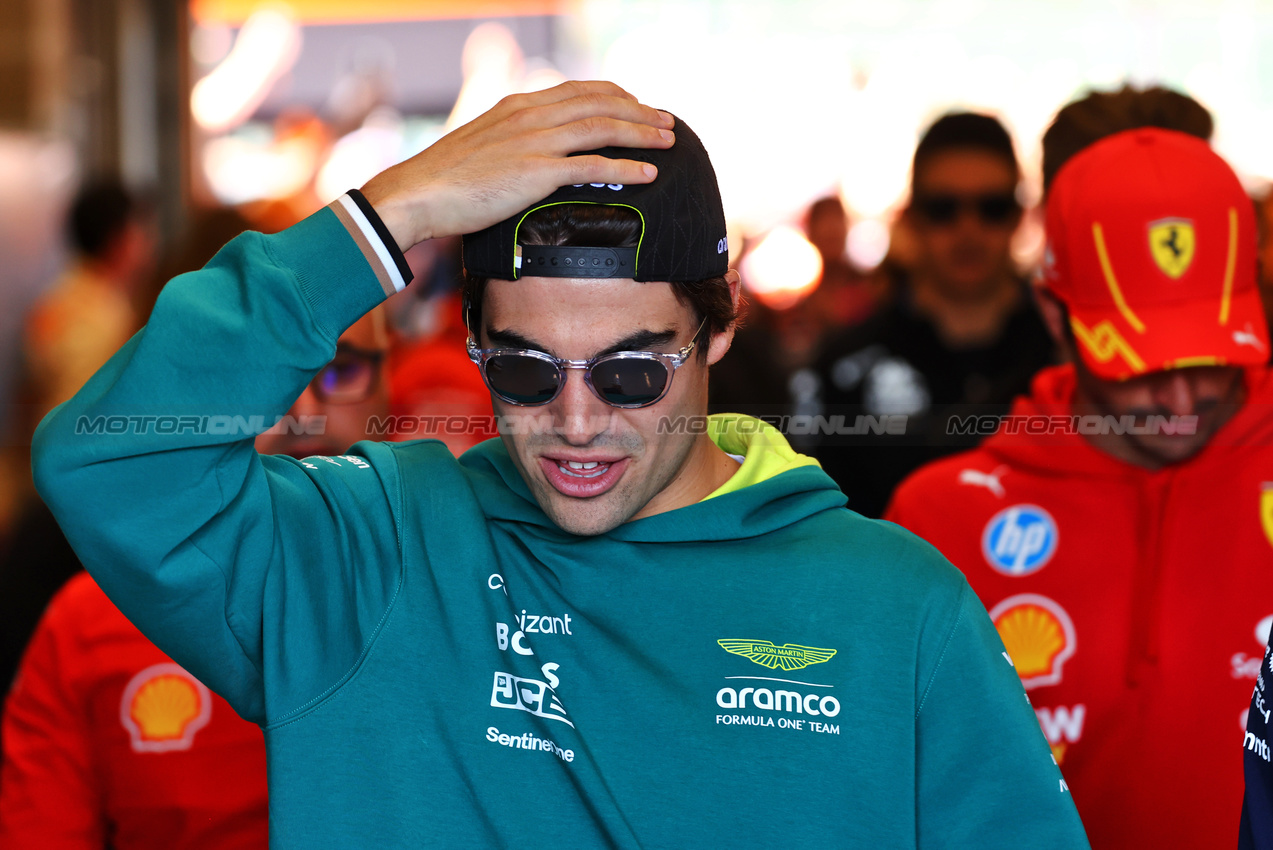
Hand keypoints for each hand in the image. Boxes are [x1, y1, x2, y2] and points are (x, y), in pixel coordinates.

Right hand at [360, 81, 675, 251]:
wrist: (418, 193)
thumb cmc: (446, 181)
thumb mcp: (482, 146)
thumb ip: (512, 141)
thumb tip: (531, 154)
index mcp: (518, 106)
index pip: (578, 90)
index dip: (614, 96)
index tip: (637, 105)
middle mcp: (530, 115)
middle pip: (598, 103)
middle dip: (638, 111)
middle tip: (666, 121)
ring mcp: (534, 141)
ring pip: (602, 128)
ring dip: (641, 133)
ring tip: (668, 141)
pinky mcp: (535, 172)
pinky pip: (592, 166)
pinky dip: (625, 168)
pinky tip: (649, 174)